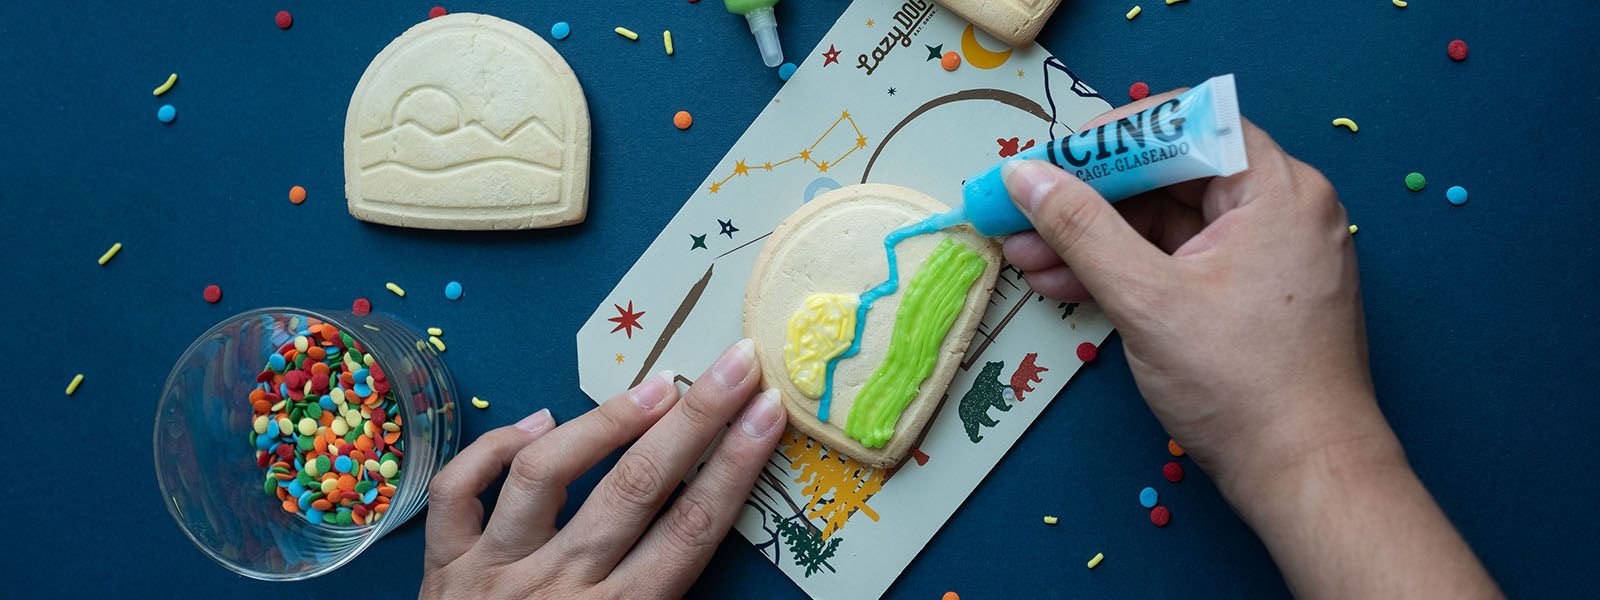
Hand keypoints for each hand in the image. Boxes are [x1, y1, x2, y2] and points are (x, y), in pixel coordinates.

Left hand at [419, 339, 784, 598]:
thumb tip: (709, 544)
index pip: (692, 529)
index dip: (736, 466)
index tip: (768, 411)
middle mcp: (560, 588)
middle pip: (637, 488)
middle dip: (695, 420)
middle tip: (735, 364)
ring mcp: (495, 573)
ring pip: (548, 474)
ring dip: (605, 422)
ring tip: (654, 385)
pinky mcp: (443, 567)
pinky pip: (458, 492)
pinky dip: (490, 448)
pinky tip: (534, 421)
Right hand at [1002, 90, 1499, 597]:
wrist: (1305, 475)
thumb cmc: (1243, 387)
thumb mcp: (1147, 300)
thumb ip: (1080, 229)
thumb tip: (1024, 176)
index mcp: (1276, 189)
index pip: (1183, 124)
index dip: (1109, 138)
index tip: (1050, 164)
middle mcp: (1282, 208)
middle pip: (1169, 173)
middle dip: (1089, 197)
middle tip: (1022, 213)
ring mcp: (1269, 252)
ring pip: (1168, 221)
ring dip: (1096, 238)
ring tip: (1027, 259)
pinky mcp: (1253, 292)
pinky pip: (1181, 258)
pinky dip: (1128, 269)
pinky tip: (1067, 284)